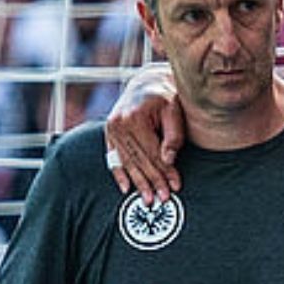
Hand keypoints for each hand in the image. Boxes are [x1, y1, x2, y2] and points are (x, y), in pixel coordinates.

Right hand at [104, 65, 185, 203]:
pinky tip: (126, 189)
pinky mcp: (109, 133)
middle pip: (139, 160)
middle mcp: (119, 123)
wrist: (147, 83)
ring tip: (147, 199)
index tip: (175, 187)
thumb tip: (168, 160)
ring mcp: (111, 129)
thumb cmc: (166, 96)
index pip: (152, 152)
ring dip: (138, 183)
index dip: (165, 172)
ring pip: (127, 162)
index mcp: (135, 117)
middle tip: (162, 199)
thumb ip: (173, 135)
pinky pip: (113, 158)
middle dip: (153, 181)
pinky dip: (120, 174)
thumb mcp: (174, 110)